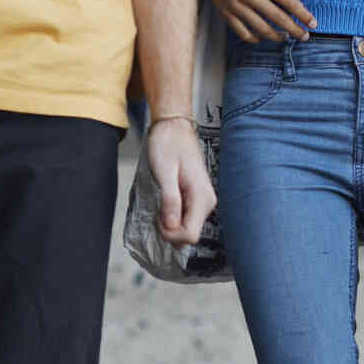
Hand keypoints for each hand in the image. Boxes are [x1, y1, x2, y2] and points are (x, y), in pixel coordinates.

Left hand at [146, 117, 216, 244]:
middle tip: (157, 211)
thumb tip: (172, 226)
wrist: (173, 128)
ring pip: (186, 228)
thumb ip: (170, 200)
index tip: (158, 218)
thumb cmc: (168, 145)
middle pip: (189, 235)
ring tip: (160, 205)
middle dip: (169, 230)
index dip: (171, 234)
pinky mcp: (196, 198)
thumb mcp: (164, 172)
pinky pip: (185, 218)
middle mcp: (206, 201)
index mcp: (201, 196)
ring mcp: (202, 200)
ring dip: (170, 224)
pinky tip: (165, 204)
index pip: (190, 235)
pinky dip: (172, 217)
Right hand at [206, 0, 314, 42]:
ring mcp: (237, 6)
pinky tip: (263, 37)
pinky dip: (256, 38)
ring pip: (262, 30)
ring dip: (277, 36)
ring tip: (286, 37)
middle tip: (305, 36)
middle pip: (278, 18)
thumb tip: (291, 8)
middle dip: (295, 30)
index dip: (303, 15)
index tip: (312, 23)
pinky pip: (244, 33)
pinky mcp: (227, 14)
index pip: (289, 1)